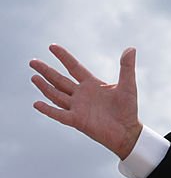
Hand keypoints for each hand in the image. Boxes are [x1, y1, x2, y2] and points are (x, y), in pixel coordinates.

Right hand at [30, 45, 142, 159]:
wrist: (127, 131)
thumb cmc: (128, 108)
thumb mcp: (128, 85)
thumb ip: (127, 67)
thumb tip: (131, 48)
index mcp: (92, 84)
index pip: (74, 67)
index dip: (63, 57)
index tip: (52, 46)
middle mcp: (81, 95)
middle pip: (59, 80)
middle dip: (46, 71)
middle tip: (32, 61)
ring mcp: (77, 108)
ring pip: (56, 95)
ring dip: (45, 87)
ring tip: (33, 77)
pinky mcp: (77, 120)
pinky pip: (59, 114)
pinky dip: (48, 110)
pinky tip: (36, 104)